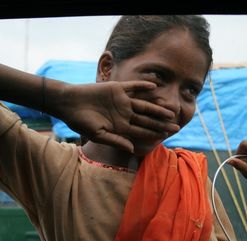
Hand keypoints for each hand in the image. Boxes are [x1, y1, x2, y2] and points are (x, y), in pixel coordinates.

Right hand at [50, 80, 179, 152]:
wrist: (70, 103)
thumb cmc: (80, 121)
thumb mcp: (98, 134)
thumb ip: (115, 140)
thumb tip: (132, 148)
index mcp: (121, 126)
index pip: (142, 131)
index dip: (155, 134)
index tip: (168, 137)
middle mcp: (124, 114)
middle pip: (147, 119)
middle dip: (161, 123)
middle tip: (176, 127)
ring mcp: (122, 101)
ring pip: (144, 104)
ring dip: (157, 108)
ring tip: (171, 111)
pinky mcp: (117, 88)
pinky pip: (133, 86)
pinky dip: (142, 86)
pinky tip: (154, 87)